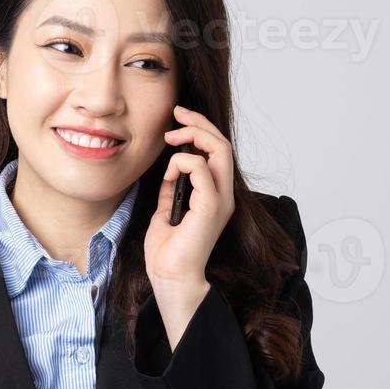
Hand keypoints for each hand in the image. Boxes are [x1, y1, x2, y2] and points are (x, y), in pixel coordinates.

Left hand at [145, 104, 234, 286]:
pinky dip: (181, 163)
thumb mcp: (166, 211)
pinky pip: (200, 168)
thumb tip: (170, 173)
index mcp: (215, 196)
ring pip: (219, 150)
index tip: (178, 119)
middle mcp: (223, 195)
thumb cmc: (168, 252)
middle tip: (177, 112)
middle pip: (222, 145)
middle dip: (199, 122)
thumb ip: (173, 191)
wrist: (170, 277)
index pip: (217, 153)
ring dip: (193, 135)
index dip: (200, 130)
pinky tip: (169, 173)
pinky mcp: (211, 206)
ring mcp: (220, 200)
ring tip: (171, 136)